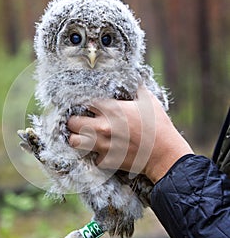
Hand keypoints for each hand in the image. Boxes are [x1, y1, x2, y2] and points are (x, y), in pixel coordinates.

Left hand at [67, 86, 193, 182]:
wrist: (164, 153)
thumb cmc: (158, 125)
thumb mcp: (149, 100)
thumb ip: (137, 87)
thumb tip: (134, 77)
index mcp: (110, 109)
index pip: (83, 101)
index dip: (82, 102)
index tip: (85, 106)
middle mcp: (102, 126)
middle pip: (72, 122)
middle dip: (73, 121)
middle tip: (79, 122)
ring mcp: (102, 144)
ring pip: (75, 142)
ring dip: (77, 138)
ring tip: (83, 136)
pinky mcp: (106, 160)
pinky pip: (92, 157)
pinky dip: (95, 155)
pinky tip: (102, 151)